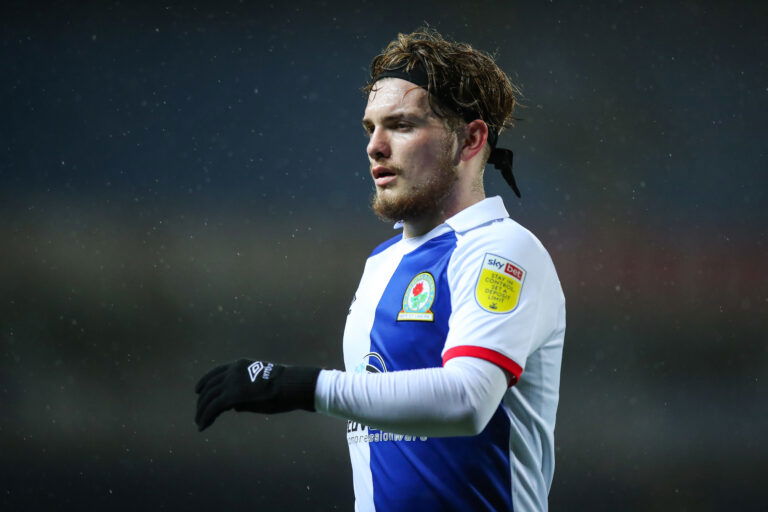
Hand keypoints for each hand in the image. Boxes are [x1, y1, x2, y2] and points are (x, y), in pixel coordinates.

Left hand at [194, 358, 320, 431]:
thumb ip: (245, 395)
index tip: (198, 391)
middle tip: (199, 414)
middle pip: (209, 386)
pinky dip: (206, 417)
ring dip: (202, 412)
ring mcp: (231, 382)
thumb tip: (233, 407)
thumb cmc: (283, 387)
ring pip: (208, 398)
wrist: (291, 385)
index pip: (216, 373)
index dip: (204, 382)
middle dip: (202, 401)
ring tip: (200, 423)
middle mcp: (232, 371)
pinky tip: (203, 426)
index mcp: (240, 365)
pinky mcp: (231, 396)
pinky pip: (212, 408)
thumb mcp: (260, 386)